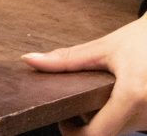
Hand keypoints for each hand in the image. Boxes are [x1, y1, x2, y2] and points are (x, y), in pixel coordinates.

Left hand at [22, 15, 146, 135]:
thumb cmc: (141, 39)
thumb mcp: (102, 48)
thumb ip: (66, 59)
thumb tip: (29, 60)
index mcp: (133, 96)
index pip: (98, 135)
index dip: (74, 133)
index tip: (64, 119)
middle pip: (109, 132)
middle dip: (89, 119)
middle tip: (79, 100)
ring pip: (122, 129)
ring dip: (108, 116)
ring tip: (101, 92)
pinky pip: (135, 122)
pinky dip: (123, 113)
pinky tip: (118, 95)